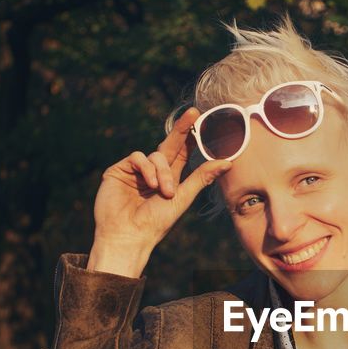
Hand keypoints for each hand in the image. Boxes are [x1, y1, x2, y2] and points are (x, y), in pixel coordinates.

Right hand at [91, 107, 233, 262]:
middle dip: (182, 129)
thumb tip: (228, 162)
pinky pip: (137, 157)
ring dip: (163, 171)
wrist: (128, 236)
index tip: (201, 120)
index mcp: (169, 179)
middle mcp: (152, 173)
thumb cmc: (156, 223)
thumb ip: (202, 177)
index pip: (181, 153)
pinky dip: (147, 169)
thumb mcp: (183, 197)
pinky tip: (150, 184)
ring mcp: (135, 171)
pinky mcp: (119, 170)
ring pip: (155, 155)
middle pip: (169, 145)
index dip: (191, 138)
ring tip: (164, 191)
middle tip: (193, 113)